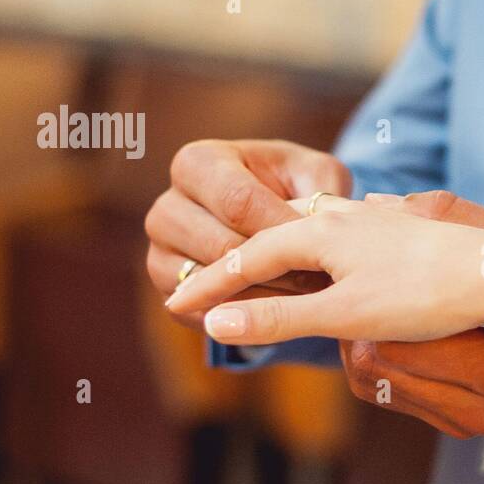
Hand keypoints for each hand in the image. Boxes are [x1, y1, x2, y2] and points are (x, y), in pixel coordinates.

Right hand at [144, 138, 349, 326]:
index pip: (237, 201)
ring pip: (212, 286)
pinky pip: (206, 315)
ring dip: (265, 296)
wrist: (269, 224)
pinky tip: (284, 313)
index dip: (282, 227)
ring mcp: (160, 253)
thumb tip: (317, 221)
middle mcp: (167, 208)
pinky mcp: (171, 295)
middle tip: (321, 279)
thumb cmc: (294, 191)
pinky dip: (248, 319)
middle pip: (222, 247)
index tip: (323, 244)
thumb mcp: (314, 174)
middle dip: (276, 266)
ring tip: (308, 297)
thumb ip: (318, 190)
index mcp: (199, 164)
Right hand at [164, 194, 483, 342]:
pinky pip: (335, 236)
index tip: (176, 305)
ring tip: (245, 270)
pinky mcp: (398, 231)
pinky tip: (320, 254)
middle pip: (270, 238)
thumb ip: (279, 317)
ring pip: (304, 232)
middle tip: (195, 291)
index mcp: (319, 231)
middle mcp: (341, 216)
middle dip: (232, 265)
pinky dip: (309, 252)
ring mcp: (372, 221)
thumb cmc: (426, 296)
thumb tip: (215, 320)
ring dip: (270, 254)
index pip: (247, 258)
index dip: (211, 285)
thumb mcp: (345, 315)